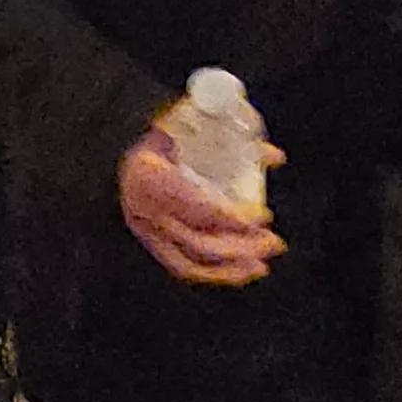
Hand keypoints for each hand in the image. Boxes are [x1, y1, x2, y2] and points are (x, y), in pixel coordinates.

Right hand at [118, 123, 288, 286]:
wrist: (125, 142)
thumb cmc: (166, 133)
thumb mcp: (190, 127)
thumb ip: (231, 141)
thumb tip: (275, 156)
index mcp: (147, 174)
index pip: (194, 206)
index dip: (231, 217)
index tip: (263, 216)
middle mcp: (142, 207)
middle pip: (196, 238)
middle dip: (240, 245)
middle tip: (273, 242)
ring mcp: (144, 229)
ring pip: (190, 260)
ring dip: (231, 267)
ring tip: (261, 264)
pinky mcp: (151, 241)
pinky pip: (181, 266)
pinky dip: (214, 274)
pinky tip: (241, 272)